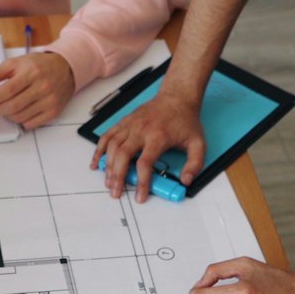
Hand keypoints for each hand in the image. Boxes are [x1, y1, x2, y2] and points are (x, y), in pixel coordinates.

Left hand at [0, 51, 74, 128]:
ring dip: (6, 115)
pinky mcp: (53, 112)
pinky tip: (18, 111)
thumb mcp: (15, 63)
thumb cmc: (38, 65)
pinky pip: (31, 124)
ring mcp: (49, 101)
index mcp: (31, 72)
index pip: (7, 90)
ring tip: (3, 107)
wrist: (65, 68)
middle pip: (13, 106)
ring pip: (20, 117)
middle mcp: (42, 87)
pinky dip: (20, 120)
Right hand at [89, 94, 206, 202]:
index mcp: (158, 137)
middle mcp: (141, 130)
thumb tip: (186, 181)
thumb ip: (194, 164)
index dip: (141, 182)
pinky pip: (107, 136)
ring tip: (108, 182)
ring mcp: (130, 125)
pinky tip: (96, 163)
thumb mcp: (198, 143)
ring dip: (108, 166)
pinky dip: (99, 150)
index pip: (145, 163)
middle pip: (123, 155)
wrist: (177, 97)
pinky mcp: (124, 122)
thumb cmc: (185, 120)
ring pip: (112, 146)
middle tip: (116, 192)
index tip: (139, 196)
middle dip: (117, 176)